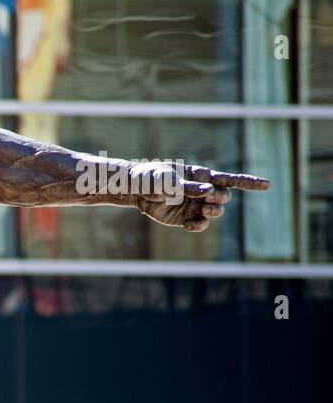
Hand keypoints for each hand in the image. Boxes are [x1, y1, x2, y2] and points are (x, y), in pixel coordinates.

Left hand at [131, 162, 269, 232]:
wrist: (135, 191)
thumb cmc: (151, 179)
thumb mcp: (167, 181)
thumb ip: (187, 187)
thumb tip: (208, 190)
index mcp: (202, 176)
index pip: (231, 179)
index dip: (250, 182)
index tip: (268, 185)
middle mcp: (203, 191)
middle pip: (226, 196)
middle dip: (221, 198)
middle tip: (208, 199)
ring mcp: (196, 205)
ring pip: (216, 211)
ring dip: (214, 212)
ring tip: (203, 210)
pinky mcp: (186, 218)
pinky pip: (201, 225)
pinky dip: (198, 226)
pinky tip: (188, 225)